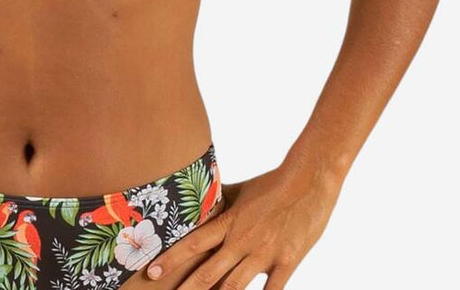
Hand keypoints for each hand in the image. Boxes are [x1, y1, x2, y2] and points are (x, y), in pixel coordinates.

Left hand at [142, 156, 341, 287]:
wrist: (308, 181)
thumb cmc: (272, 183)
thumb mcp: (242, 190)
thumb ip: (220, 199)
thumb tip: (200, 198)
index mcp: (229, 221)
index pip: (194, 243)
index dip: (172, 259)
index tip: (152, 271)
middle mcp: (242, 240)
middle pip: (209, 271)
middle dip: (187, 288)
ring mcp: (264, 254)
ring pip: (235, 287)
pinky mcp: (287, 262)